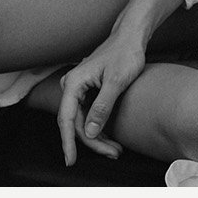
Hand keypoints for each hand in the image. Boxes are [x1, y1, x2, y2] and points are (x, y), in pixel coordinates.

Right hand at [55, 33, 144, 165]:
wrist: (131, 36)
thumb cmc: (125, 54)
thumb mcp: (116, 82)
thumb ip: (102, 107)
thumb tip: (89, 133)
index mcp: (74, 82)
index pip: (66, 119)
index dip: (68, 142)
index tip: (71, 161)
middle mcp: (72, 85)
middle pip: (76, 122)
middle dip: (93, 142)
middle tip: (113, 153)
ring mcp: (79, 87)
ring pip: (82, 120)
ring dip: (97, 137)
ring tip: (116, 149)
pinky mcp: (87, 89)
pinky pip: (88, 113)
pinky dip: (99, 126)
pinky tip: (110, 136)